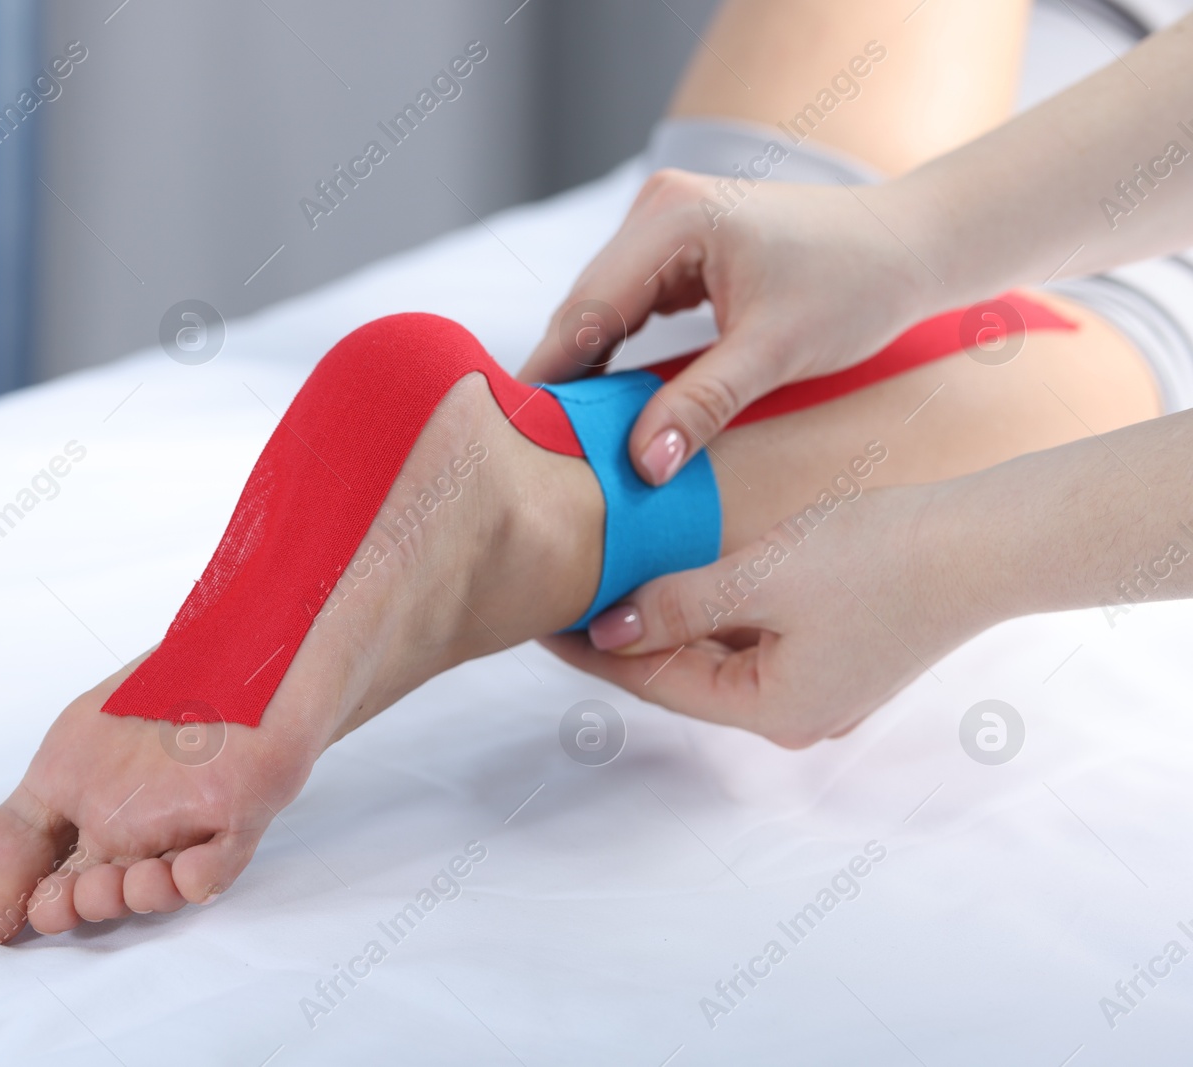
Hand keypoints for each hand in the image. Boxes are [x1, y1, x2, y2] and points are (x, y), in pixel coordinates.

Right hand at [519, 170, 935, 484]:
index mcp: (671, 218)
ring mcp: (664, 222)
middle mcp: (655, 208)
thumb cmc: (858, 285)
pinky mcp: (678, 245)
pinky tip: (611, 400)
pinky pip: (629, 307)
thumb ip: (701, 406)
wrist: (912, 246)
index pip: (586, 310)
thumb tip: (641, 465)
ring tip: (571, 435)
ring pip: (602, 311)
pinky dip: (619, 353)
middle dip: (567, 377)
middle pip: (584, 309)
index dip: (552, 376)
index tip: (525, 438)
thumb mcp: (776, 353)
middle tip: (544, 452)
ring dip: (591, 369)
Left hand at [540, 481, 990, 746]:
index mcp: (771, 711)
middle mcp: (793, 714)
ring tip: (605, 584)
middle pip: (684, 672)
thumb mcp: (762, 575)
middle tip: (562, 598)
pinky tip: (674, 578)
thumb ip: (678, 604)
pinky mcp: (837, 654)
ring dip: (666, 621)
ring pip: (717, 654)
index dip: (593, 650)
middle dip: (625, 636)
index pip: (655, 682)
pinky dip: (712, 611)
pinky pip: (752, 638)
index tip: (540, 622)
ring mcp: (819, 688)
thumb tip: (610, 630)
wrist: (982, 540)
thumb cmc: (880, 557)